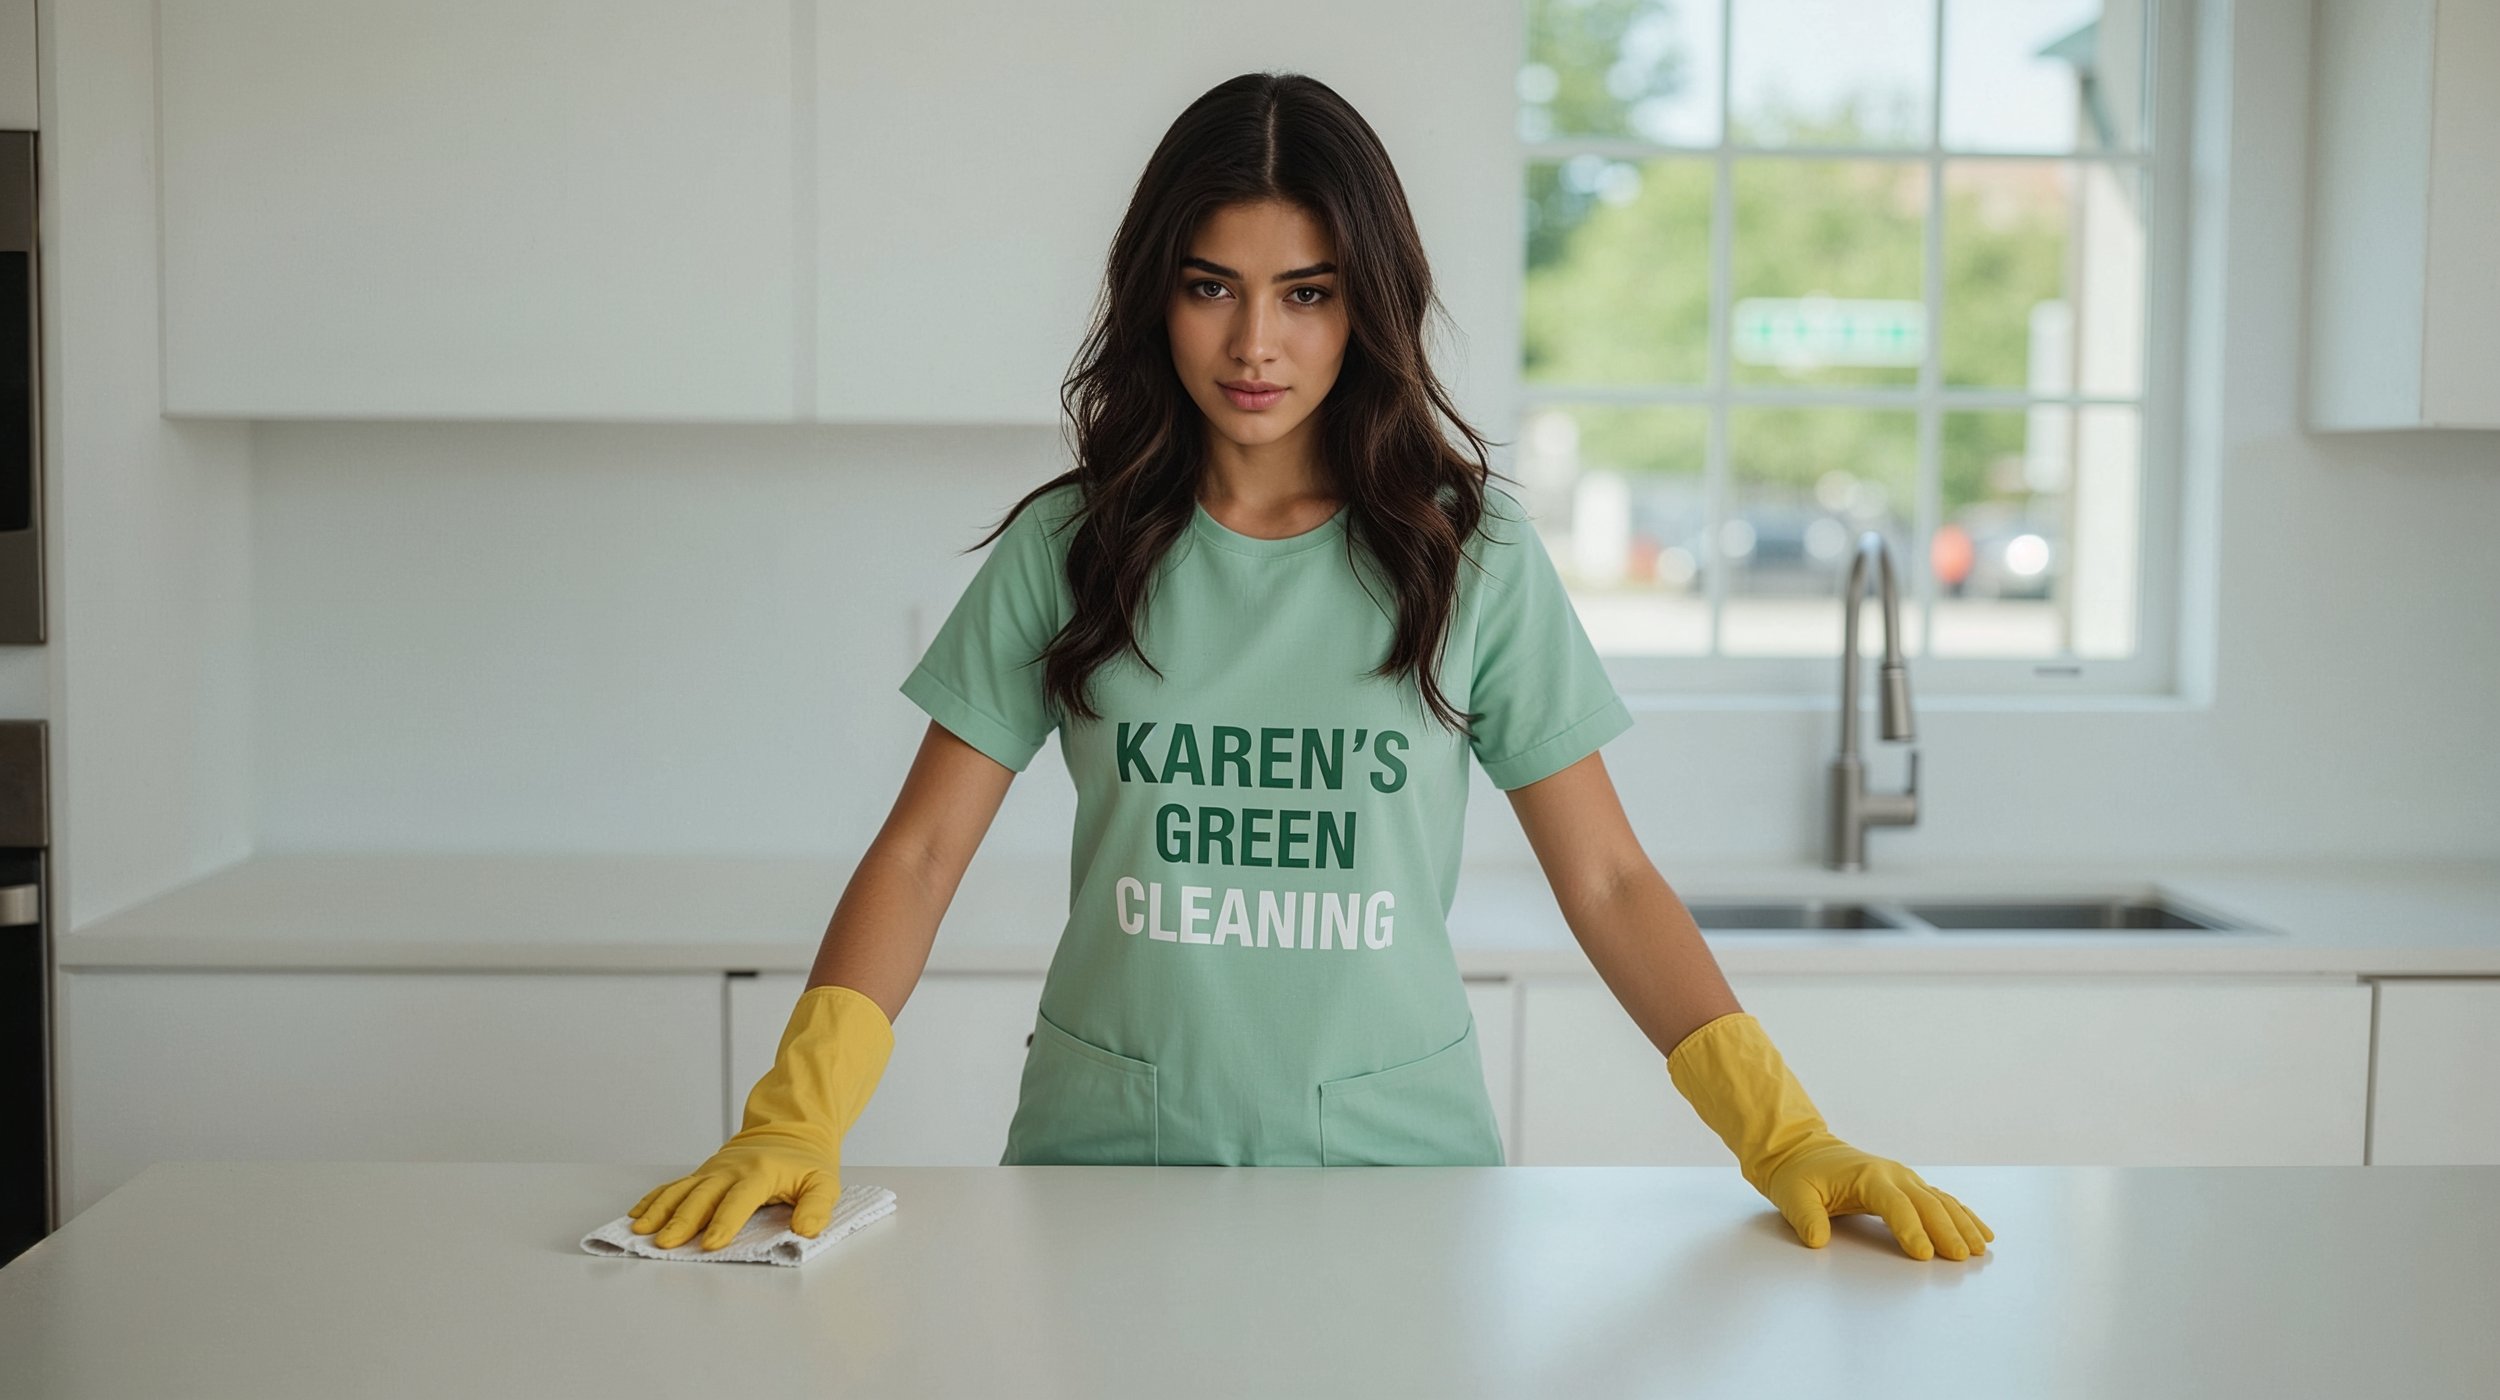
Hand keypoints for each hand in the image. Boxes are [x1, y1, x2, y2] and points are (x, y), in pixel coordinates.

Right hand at [625, 982, 896, 1252]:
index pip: (740, 1198)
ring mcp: (713, 1171)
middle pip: (702, 1196)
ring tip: (640, 1230)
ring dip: (660, 1210)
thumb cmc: (806, 1161)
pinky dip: (654, 1199)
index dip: (725, 1221)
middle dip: (682, 1221)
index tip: (711, 1243)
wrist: (790, 1129)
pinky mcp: (703, 1174)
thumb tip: (806, 1230)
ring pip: (681, 1191)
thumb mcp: (824, 1181)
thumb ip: (817, 1206)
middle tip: (665, 1243)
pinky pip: (674, 1186)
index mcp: (760, 1172)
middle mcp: (730, 1170)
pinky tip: (637, 1215)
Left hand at [1758, 1135, 1992, 1260]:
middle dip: (1946, 1230)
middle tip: (1962, 1257)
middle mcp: (1893, 1174)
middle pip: (1927, 1204)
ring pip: (1940, 1201)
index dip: (1911, 1229)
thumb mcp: (1792, 1195)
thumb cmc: (1798, 1175)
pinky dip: (1962, 1215)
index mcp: (1868, 1176)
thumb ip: (1805, 1217)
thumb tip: (1817, 1238)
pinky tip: (1981, 1231)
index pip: (1895, 1205)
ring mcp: (1904, 1179)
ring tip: (1980, 1248)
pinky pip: (1941, 1200)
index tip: (1923, 1254)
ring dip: (1962, 1224)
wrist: (1801, 1151)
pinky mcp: (1907, 1186)